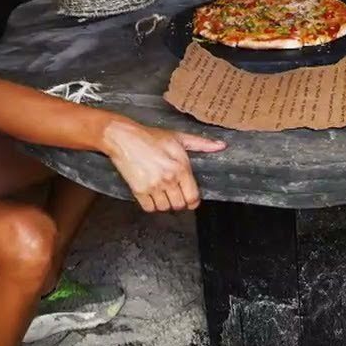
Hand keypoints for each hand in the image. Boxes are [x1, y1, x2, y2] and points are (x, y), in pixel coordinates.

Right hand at [105, 120, 225, 212]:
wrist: (124, 138)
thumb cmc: (151, 137)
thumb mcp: (178, 137)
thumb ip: (201, 144)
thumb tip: (221, 146)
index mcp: (181, 167)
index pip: (193, 196)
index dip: (192, 201)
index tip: (189, 199)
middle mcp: (169, 178)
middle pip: (179, 205)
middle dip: (179, 202)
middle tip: (174, 194)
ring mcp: (153, 186)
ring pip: (164, 208)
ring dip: (164, 203)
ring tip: (162, 193)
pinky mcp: (138, 190)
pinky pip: (149, 208)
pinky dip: (151, 205)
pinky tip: (151, 195)